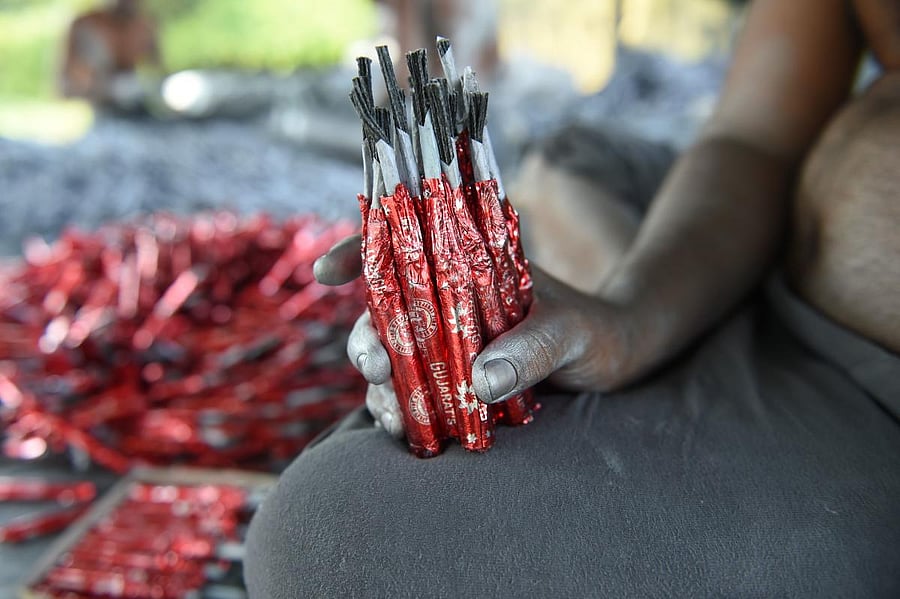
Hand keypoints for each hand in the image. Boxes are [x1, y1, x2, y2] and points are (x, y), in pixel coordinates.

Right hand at [314, 235, 639, 434]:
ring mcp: (450, 344)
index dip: (360, 252)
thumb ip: (532, 349)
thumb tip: (479, 381)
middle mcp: (449, 302)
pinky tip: (407, 434)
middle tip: (375, 368)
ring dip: (381, 389)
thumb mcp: (571, 332)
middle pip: (385, 312)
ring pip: (394, 360)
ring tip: (392, 419)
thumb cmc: (596, 329)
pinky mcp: (458, 382)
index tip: (326, 273)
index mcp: (468, 267)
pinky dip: (405, 414)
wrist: (619, 358)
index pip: (404, 246)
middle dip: (367, 339)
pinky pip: (417, 396)